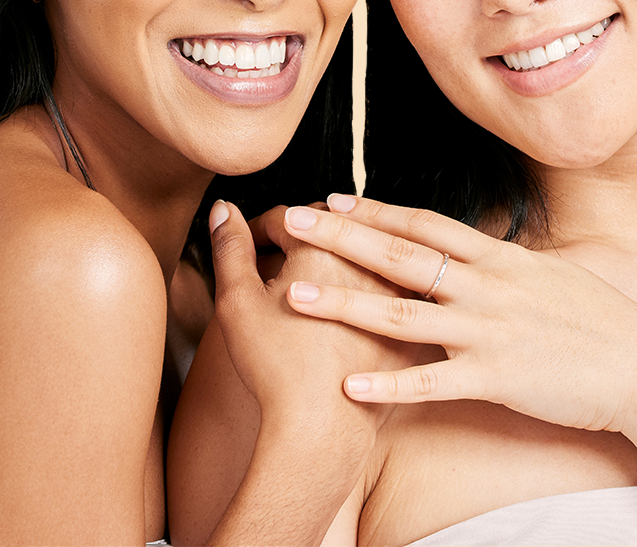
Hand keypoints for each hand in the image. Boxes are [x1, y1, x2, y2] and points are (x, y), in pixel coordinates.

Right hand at [208, 198, 417, 430]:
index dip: (261, 228)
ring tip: (318, 272)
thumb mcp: (237, 301)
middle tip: (280, 253)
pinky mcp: (412, 323)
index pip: (289, 217)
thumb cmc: (276, 366)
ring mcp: (397, 291)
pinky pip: (394, 289)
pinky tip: (353, 302)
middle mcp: (368, 259)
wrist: (323, 428)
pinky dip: (373, 286)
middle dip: (306, 233)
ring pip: (370, 253)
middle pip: (334, 227)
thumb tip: (224, 208)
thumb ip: (230, 248)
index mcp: (325, 246)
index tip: (249, 244)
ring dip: (345, 253)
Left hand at [280, 195, 636, 434]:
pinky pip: (433, 381)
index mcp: (500, 257)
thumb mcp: (552, 273)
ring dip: (345, 302)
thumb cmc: (602, 319)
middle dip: (342, 236)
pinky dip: (390, 381)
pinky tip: (349, 383)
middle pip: (401, 254)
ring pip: (402, 312)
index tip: (335, 197)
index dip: (377, 208)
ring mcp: (489, 330)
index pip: (425, 224)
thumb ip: (505, 263)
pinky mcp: (497, 377)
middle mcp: (487, 285)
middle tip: (293, 220)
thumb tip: (476, 251)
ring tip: (297, 294)